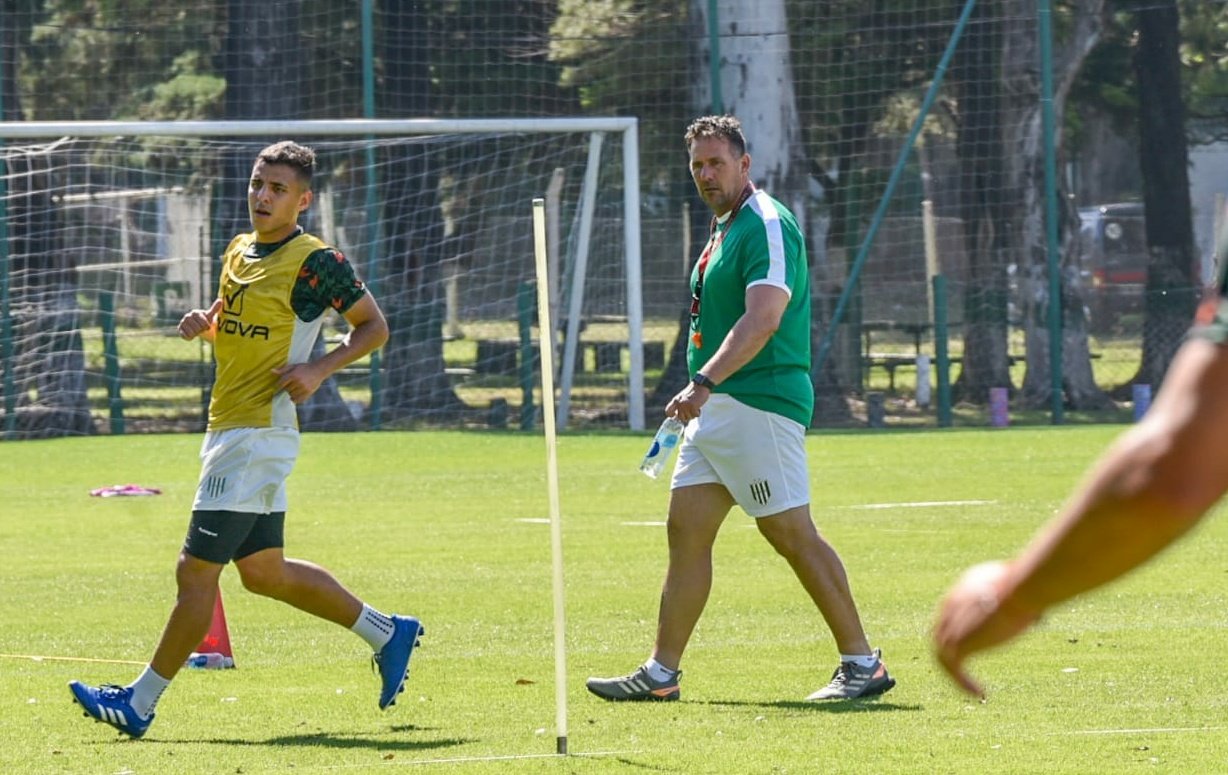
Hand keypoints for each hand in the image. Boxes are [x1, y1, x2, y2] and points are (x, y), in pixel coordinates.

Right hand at [179, 299, 222, 340]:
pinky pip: (185, 335)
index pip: (203, 322)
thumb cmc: (206, 321)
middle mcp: (187, 316)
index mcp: (195, 313)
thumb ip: (215, 309)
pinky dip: (190, 337)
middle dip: (201, 330)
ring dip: (196, 334)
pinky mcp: (179, 329)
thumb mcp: (210, 316)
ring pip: (191, 332)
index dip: (206, 326)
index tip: (208, 327)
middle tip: (202, 329)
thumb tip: (220, 300)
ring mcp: (183, 322)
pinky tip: (192, 334)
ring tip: (197, 331)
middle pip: (197, 328)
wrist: (199, 328)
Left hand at [271, 362, 324, 403]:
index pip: (281, 384)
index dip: (279, 385)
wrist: (319, 370)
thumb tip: (271, 371)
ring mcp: (303, 388)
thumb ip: (283, 370)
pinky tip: (296, 394)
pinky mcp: (308, 393)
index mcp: (293, 375)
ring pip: (292, 395)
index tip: (279, 386)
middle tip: (290, 385)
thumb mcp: (293, 366)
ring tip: (295, 389)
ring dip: (291, 393)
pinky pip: (298, 400)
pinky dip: (296, 398)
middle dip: (287, 388)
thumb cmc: (304, 367)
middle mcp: (298, 382)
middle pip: (286, 390)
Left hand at [665, 382, 709, 422]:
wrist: (700, 385)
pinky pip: (695, 415)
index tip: (677, 415)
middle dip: (687, 417)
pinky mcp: (693, 406)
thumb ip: (678, 406)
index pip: (668, 411)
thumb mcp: (682, 397)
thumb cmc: (692, 393)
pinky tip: (698, 407)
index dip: (672, 415)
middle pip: (680, 418)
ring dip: (693, 414)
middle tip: (690, 411)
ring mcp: (685, 405)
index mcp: (675, 400)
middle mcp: (679, 403)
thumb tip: (676, 418)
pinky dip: (698, 413)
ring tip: (694, 407)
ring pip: (689, 418)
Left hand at [933, 561, 1040, 697]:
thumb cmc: (1027, 590)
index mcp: (963, 590)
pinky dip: (962, 682)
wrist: (1017, 593)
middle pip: (942, 633)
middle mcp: (950, 605)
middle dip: (953, 654)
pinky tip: (980, 692)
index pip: (953, 613)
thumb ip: (1019, 604)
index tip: (977, 648)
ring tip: (974, 688)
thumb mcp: (1022, 594)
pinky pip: (952, 667)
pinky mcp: (955, 642)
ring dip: (955, 672)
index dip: (962, 632)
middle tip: (966, 673)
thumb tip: (1038, 616)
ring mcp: (949, 624)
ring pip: (943, 653)